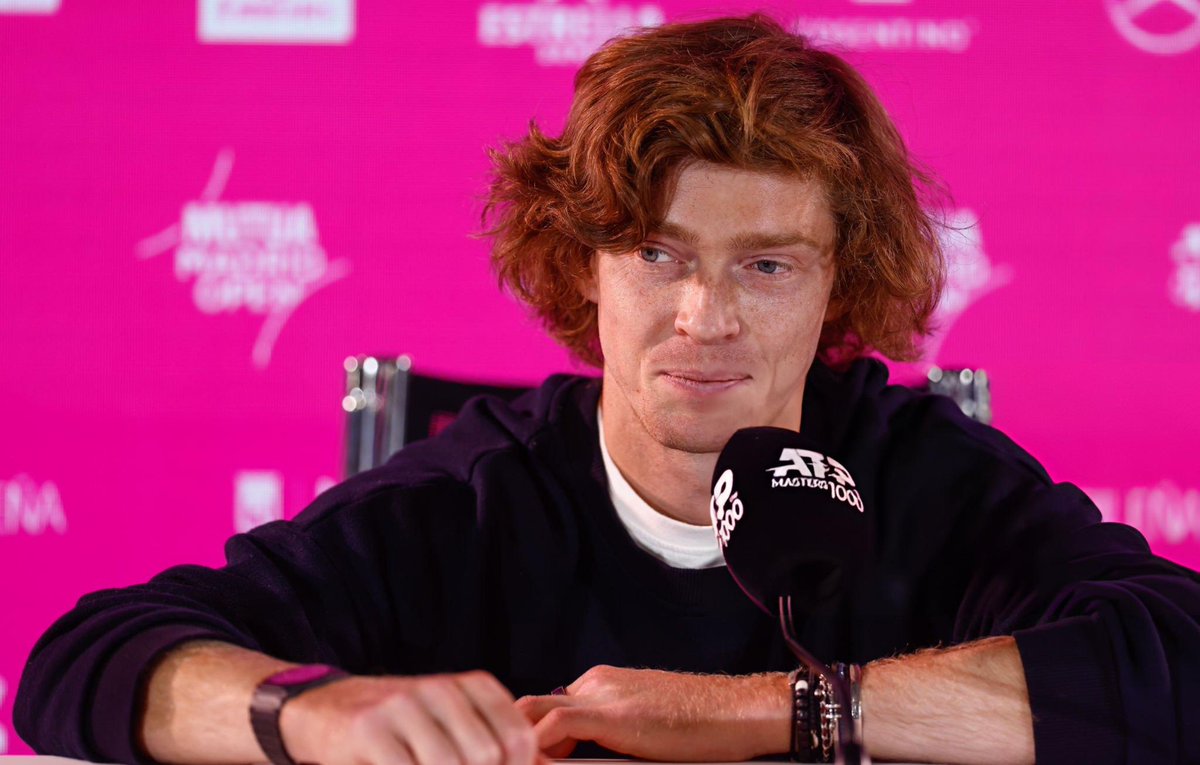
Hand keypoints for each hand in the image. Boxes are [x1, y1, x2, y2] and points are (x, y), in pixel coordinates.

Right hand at [280, 670, 547, 764]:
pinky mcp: (369, 731)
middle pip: (487, 755)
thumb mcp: (445, 719)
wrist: (319, 708)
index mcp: (469, 685)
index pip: (517, 737)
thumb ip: (483, 741)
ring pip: (450, 764)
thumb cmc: (394, 724)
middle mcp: (440, 690)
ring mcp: (403, 708)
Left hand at [516, 665, 789, 760]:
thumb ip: (610, 734)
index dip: (530, 737)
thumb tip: (583, 756)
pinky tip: (540, 762)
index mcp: (602, 685)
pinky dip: (538, 746)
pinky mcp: (613, 714)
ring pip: (534, 712)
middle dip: (514, 737)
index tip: (528, 759)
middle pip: (531, 706)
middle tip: (513, 762)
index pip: (547, 708)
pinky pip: (555, 725)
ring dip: (521, 743)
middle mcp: (596, 684)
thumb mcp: (645, 726)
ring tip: (518, 763)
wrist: (738, 711)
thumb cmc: (704, 724)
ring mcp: (603, 695)